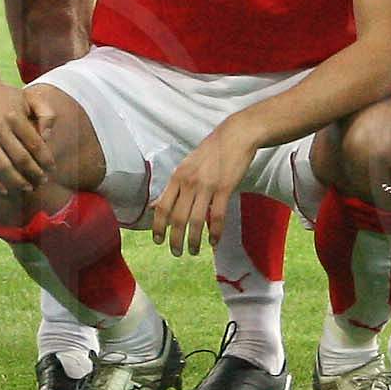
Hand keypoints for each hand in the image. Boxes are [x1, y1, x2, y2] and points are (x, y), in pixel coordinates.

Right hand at [0, 77, 55, 195]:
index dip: (46, 159)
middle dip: (35, 173)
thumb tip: (47, 137)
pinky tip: (5, 191)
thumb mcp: (30, 98)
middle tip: (43, 181)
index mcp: (14, 116)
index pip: (35, 144)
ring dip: (17, 182)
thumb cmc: (8, 96)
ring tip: (28, 188)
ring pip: (3, 167)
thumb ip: (46, 114)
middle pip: (21, 158)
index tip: (52, 168)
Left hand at [147, 124, 255, 257]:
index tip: (157, 240)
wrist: (235, 136)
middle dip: (175, 239)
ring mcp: (207, 186)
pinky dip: (215, 232)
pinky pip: (217, 216)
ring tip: (194, 251)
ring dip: (194, 240)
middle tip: (176, 253)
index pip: (162, 206)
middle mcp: (189, 182)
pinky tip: (214, 241)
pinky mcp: (224, 188)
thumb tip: (155, 206)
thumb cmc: (210, 152)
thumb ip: (173, 187)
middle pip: (177, 217)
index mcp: (177, 176)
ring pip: (196, 220)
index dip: (158, 226)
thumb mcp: (186, 166)